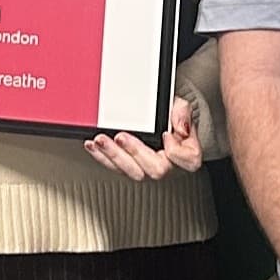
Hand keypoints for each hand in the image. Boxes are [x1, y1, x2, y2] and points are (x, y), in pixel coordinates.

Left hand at [84, 99, 202, 181]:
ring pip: (131, 171)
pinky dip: (102, 156)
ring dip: (112, 155)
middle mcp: (167, 168)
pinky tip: (93, 146)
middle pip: (154, 170)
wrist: (163, 123)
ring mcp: (147, 170)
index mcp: (186, 156)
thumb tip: (180, 128)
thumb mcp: (181, 108)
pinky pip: (115, 167)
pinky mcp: (130, 168)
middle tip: (120, 137)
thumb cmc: (173, 119)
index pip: (185, 159)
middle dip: (134, 152)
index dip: (175, 150)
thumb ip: (182, 113)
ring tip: (100, 141)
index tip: (165, 134)